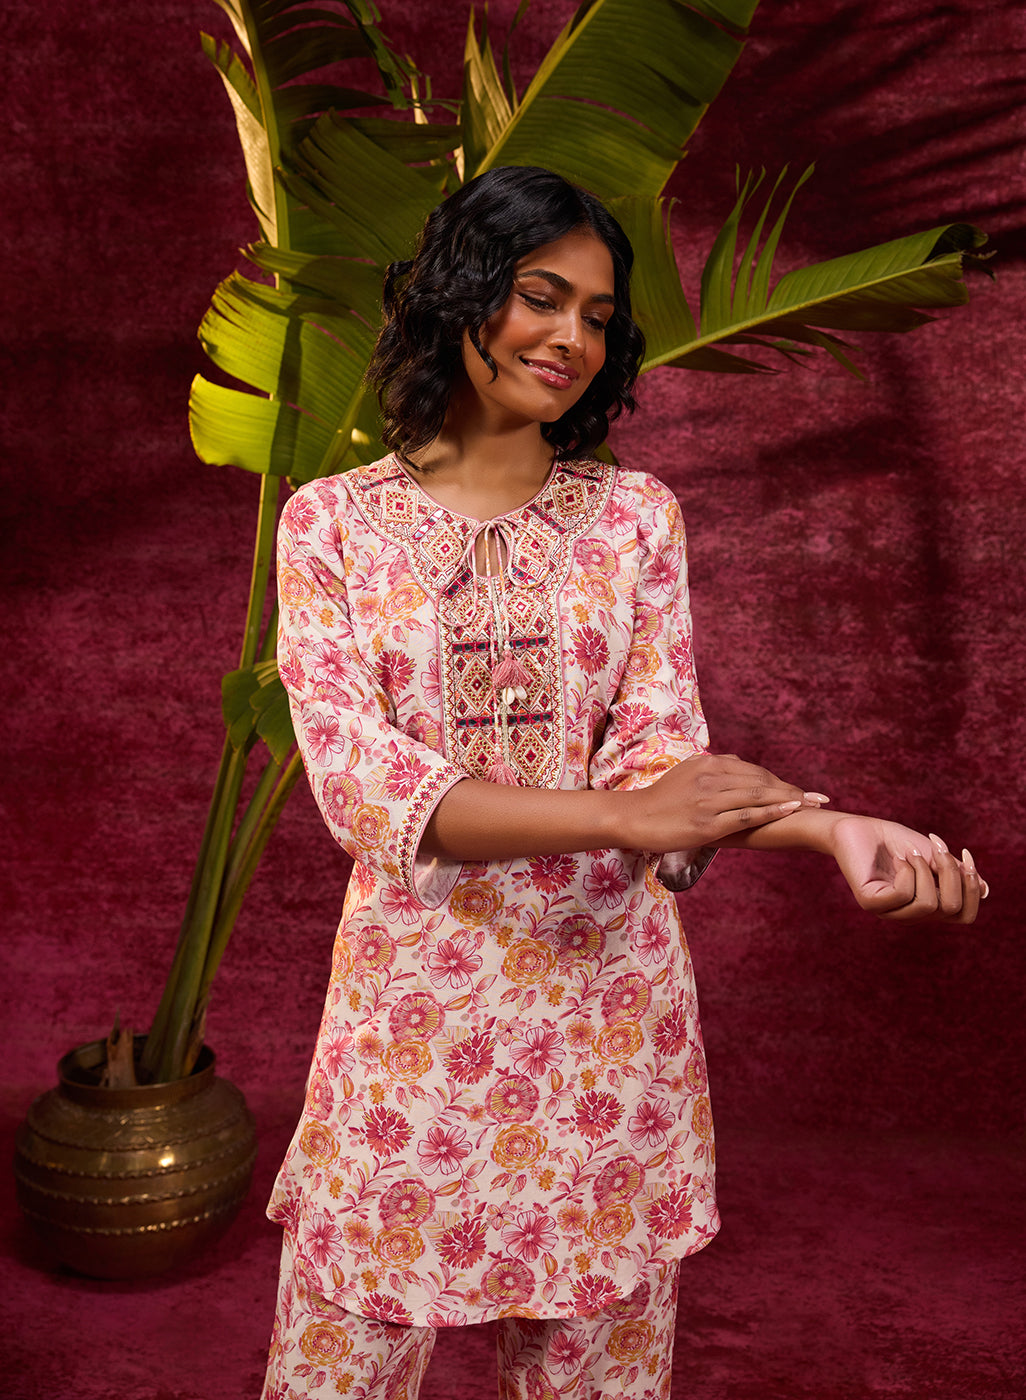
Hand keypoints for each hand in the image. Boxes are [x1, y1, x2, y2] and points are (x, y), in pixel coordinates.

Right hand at [624, 751, 825, 853]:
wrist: (633, 818)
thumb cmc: (660, 801)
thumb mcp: (687, 776)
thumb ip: (713, 773)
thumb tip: (736, 773)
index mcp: (708, 764)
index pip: (753, 771)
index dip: (779, 781)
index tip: (800, 790)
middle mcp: (712, 777)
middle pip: (761, 781)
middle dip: (792, 790)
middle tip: (818, 799)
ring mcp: (710, 800)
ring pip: (758, 795)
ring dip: (789, 800)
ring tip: (812, 806)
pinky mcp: (707, 823)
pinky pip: (747, 815)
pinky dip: (772, 812)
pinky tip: (790, 811)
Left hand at [830, 815, 984, 922]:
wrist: (860, 828)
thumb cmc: (896, 842)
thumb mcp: (934, 856)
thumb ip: (958, 873)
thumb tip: (986, 891)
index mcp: (929, 907)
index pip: (964, 916)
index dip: (973, 888)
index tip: (966, 857)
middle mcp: (911, 914)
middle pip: (952, 908)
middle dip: (951, 872)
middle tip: (935, 847)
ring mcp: (890, 911)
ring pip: (928, 904)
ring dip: (925, 869)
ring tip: (910, 852)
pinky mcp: (871, 903)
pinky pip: (903, 895)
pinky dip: (907, 871)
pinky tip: (897, 859)